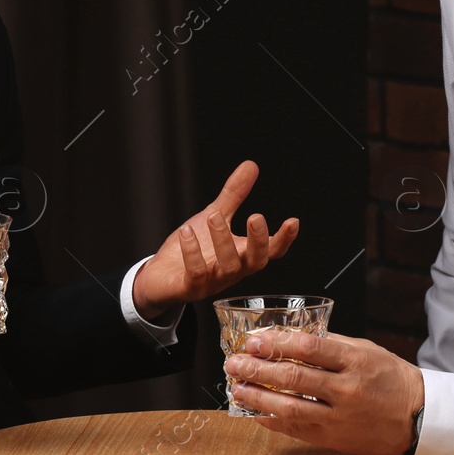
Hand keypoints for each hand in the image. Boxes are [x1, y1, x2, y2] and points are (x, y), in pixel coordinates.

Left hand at [131, 160, 300, 320]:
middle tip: (255, 216)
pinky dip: (193, 252)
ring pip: (228, 267)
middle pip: (256, 262)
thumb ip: (234, 195)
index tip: (293, 221)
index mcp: (242, 254)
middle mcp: (233, 271)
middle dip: (258, 240)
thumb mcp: (215, 216)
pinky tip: (186, 232)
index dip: (284, 239)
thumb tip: (251, 166)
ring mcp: (213, 282)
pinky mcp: (190, 288)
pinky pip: (196, 274)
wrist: (160, 278)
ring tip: (214, 216)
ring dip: (222, 240)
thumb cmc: (193, 249)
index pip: (271, 251)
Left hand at [223, 331, 424, 454]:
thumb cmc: (391, 379)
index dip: (276, 343)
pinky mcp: (333, 438)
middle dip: (257, 369)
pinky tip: (255, 412)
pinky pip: (296, 429)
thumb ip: (332, 344)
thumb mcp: (367, 350)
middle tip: (234, 362)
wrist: (416, 418)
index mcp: (354, 361)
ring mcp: (338, 417)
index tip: (253, 341)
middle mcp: (345, 389)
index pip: (308, 348)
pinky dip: (272, 421)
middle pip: (292, 377)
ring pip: (290, 407)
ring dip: (258, 397)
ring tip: (237, 387)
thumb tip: (291, 336)